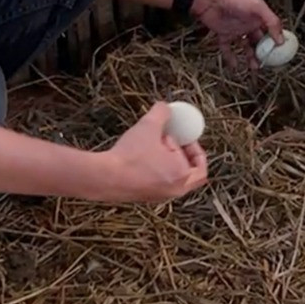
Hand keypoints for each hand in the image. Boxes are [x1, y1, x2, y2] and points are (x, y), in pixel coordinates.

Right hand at [93, 102, 208, 202]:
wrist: (104, 178)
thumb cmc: (129, 156)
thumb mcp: (148, 125)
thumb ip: (161, 113)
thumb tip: (165, 106)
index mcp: (181, 176)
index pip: (201, 167)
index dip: (196, 149)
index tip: (187, 138)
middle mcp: (173, 191)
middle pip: (190, 176)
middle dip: (184, 157)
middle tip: (175, 143)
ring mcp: (158, 196)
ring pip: (173, 180)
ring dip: (168, 162)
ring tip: (154, 146)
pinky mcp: (143, 197)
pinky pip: (158, 183)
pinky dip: (156, 170)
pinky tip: (141, 156)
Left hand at [189, 0, 284, 70]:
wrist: (209, 0)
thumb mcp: (258, 7)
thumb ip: (271, 21)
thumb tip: (281, 38)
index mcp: (258, 16)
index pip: (271, 31)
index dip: (275, 41)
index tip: (279, 53)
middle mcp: (248, 23)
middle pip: (258, 41)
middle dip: (263, 53)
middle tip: (266, 62)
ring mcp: (236, 29)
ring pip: (245, 47)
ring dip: (250, 57)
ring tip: (254, 67)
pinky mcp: (223, 34)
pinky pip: (228, 49)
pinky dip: (231, 58)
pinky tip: (235, 65)